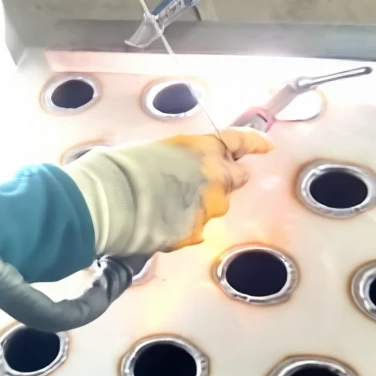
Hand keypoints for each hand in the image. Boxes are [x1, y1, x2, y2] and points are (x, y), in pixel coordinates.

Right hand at [62, 128, 272, 256]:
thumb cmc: (122, 168)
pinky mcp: (196, 234)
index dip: (255, 143)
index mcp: (204, 148)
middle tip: (198, 184)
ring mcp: (209, 209)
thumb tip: (180, 170)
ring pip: (213, 208)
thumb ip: (181, 160)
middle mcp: (215, 177)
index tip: (266, 147)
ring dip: (197, 206)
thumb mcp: (156, 149)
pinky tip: (157, 221)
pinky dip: (182, 226)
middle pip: (235, 179)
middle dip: (223, 181)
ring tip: (162, 205)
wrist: (109, 200)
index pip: (240, 141)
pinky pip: (194, 229)